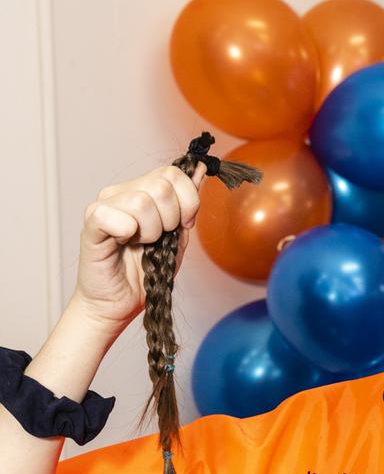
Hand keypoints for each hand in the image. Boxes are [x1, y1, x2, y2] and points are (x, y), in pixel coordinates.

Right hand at [73, 162, 205, 335]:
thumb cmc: (146, 273)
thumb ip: (188, 205)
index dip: (188, 201)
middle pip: (162, 185)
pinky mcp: (92, 223)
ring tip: (141, 245)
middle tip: (158, 240)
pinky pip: (110, 214)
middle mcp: (123, 192)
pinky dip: (126, 230)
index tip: (185, 225)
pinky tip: (124, 242)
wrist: (120, 303)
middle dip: (171, 219)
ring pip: (142, 202)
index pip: (174, 173)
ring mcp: (106, 205)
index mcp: (144, 191)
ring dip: (150, 232)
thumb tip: (200, 169)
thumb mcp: (177, 238)